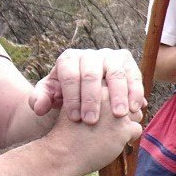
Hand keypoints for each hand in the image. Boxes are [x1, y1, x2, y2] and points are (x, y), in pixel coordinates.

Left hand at [29, 48, 144, 123]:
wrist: (85, 86)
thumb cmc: (65, 93)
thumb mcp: (49, 95)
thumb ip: (40, 100)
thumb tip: (40, 107)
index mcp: (69, 58)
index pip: (70, 75)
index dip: (72, 98)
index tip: (74, 118)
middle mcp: (91, 54)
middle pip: (92, 74)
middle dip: (93, 99)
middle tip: (92, 121)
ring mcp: (111, 56)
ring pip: (116, 73)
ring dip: (119, 95)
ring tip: (119, 115)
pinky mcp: (128, 63)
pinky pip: (134, 76)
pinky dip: (136, 92)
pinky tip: (135, 109)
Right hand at [43, 92, 143, 175]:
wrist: (62, 154)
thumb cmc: (71, 130)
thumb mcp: (79, 103)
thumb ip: (97, 96)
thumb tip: (124, 94)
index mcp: (98, 86)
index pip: (120, 88)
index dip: (116, 102)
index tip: (107, 113)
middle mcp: (109, 96)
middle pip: (130, 100)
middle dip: (122, 112)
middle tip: (107, 125)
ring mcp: (117, 112)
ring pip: (137, 114)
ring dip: (127, 124)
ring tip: (108, 133)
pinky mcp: (124, 128)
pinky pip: (137, 130)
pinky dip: (128, 137)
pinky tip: (112, 142)